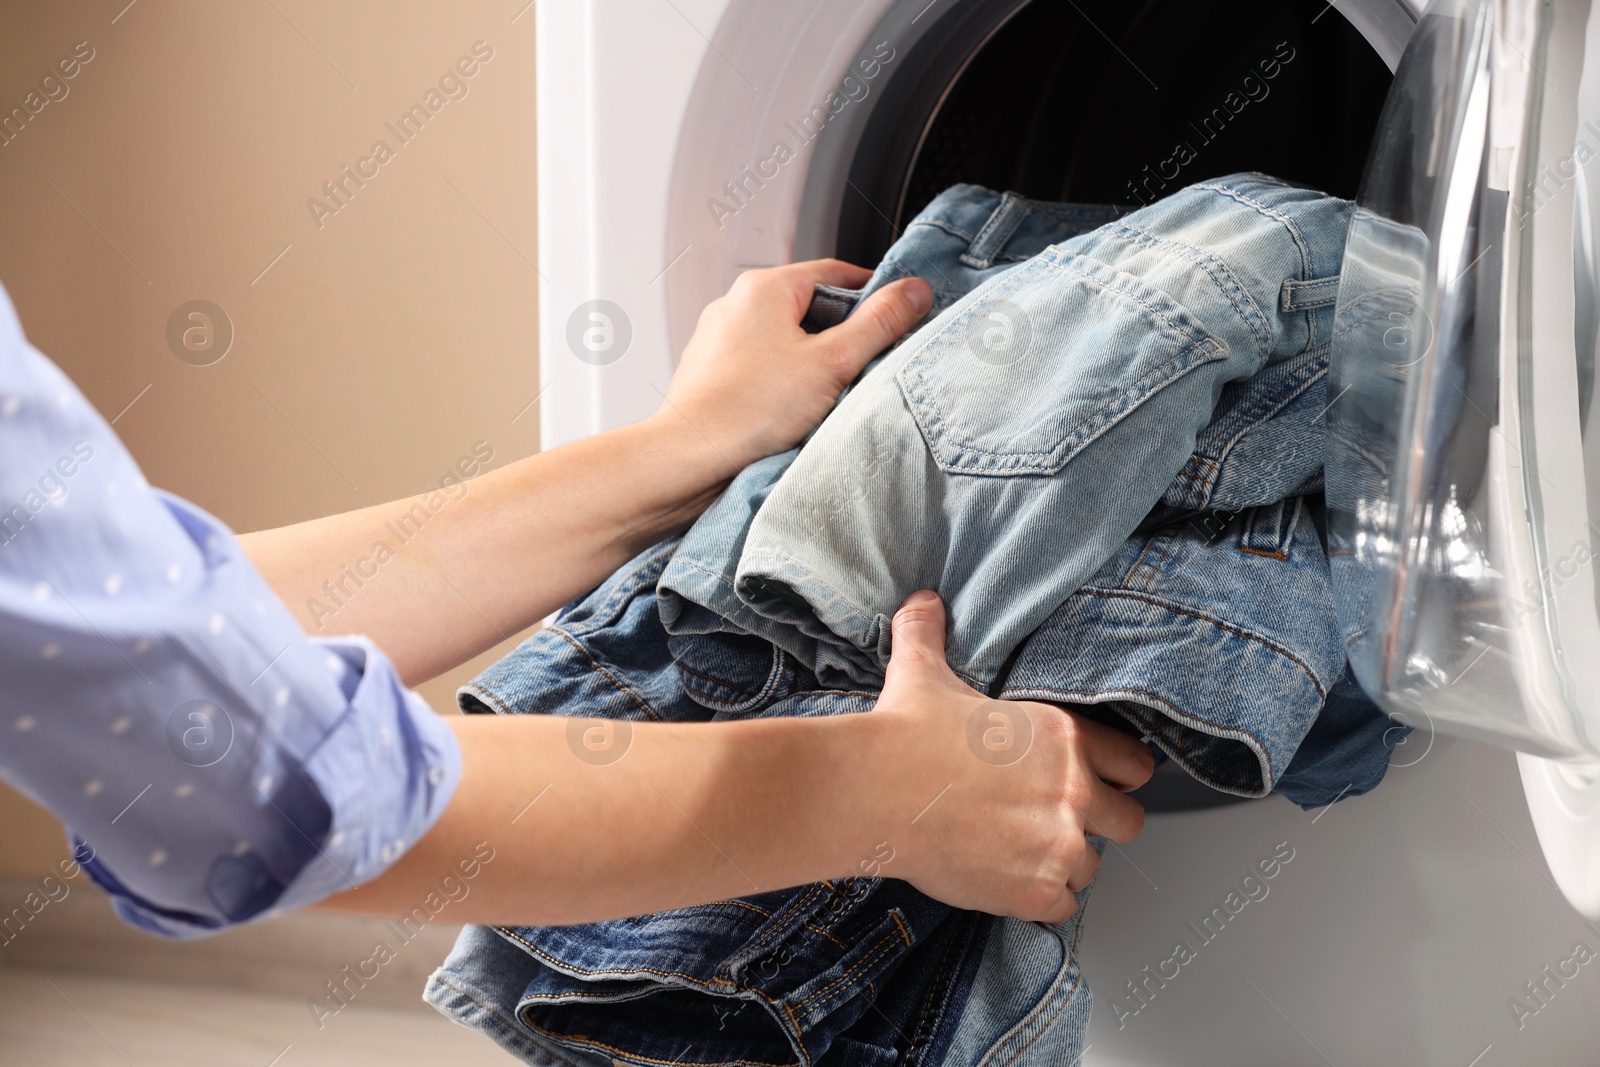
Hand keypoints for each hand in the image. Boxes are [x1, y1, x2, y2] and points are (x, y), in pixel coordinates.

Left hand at [653, 259, 932, 469]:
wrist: (690, 458)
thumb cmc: (748, 410)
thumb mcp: (833, 362)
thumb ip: (880, 323)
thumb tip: (913, 292)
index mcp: (764, 287)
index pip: (837, 273)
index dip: (874, 295)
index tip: (897, 318)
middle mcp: (736, 304)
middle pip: (811, 305)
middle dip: (842, 334)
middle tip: (864, 366)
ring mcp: (721, 338)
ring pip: (786, 337)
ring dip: (813, 361)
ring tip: (825, 395)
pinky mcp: (713, 371)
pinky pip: (762, 365)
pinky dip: (784, 380)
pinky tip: (794, 410)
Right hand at [870, 591, 1154, 922]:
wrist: (872, 793)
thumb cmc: (901, 735)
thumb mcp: (923, 671)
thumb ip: (930, 632)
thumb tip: (923, 600)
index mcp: (1063, 736)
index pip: (1135, 764)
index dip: (1116, 775)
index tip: (1098, 784)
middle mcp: (1074, 790)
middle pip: (1128, 821)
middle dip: (1098, 825)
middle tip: (1054, 825)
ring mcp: (1059, 844)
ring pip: (1091, 867)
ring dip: (1062, 864)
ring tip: (1017, 853)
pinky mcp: (1036, 890)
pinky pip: (1064, 907)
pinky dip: (1038, 900)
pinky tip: (1005, 880)